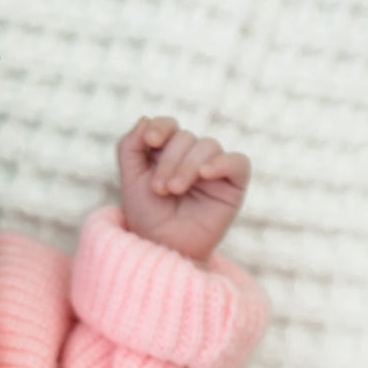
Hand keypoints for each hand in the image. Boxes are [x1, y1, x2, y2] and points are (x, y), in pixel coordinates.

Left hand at [117, 117, 250, 260]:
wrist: (162, 248)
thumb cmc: (147, 218)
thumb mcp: (130, 181)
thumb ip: (130, 147)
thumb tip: (145, 119)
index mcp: (167, 153)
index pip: (169, 126)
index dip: (161, 127)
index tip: (150, 141)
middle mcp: (191, 157)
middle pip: (186, 137)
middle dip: (169, 161)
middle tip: (159, 189)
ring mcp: (213, 169)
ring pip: (207, 146)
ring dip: (187, 166)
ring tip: (173, 190)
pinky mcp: (233, 184)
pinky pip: (238, 162)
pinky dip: (222, 163)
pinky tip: (205, 173)